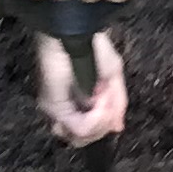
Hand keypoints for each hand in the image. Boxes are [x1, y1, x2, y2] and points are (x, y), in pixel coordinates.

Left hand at [34, 31, 128, 145]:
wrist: (76, 32)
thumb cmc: (92, 46)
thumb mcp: (112, 76)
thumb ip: (117, 104)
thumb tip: (117, 128)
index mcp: (76, 105)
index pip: (89, 132)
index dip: (105, 123)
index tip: (112, 104)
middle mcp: (64, 111)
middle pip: (85, 139)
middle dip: (104, 123)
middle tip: (108, 100)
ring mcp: (57, 112)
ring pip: (81, 138)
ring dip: (101, 121)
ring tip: (104, 99)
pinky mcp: (55, 108)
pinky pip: (79, 128)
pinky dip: (96, 119)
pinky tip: (100, 101)